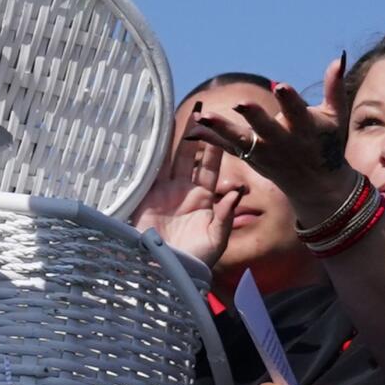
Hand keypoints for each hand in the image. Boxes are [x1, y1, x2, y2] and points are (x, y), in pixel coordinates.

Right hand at [132, 115, 240, 266]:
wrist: (165, 274)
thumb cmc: (195, 262)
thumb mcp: (216, 239)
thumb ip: (226, 215)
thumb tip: (238, 191)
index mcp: (205, 199)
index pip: (212, 167)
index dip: (216, 147)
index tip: (222, 126)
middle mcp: (185, 192)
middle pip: (192, 157)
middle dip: (195, 135)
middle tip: (201, 110)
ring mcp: (165, 193)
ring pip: (172, 159)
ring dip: (175, 139)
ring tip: (180, 114)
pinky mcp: (147, 197)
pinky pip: (151, 171)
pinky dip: (153, 155)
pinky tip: (155, 136)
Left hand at [186, 54, 351, 218]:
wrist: (317, 185)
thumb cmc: (326, 143)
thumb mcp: (334, 117)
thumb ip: (334, 88)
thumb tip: (338, 58)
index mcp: (306, 129)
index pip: (297, 112)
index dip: (290, 100)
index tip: (281, 86)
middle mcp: (284, 142)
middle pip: (267, 128)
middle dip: (255, 116)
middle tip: (241, 102)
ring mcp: (265, 153)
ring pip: (242, 140)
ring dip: (222, 128)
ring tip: (203, 116)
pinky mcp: (252, 159)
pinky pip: (229, 148)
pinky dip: (211, 138)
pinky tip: (193, 126)